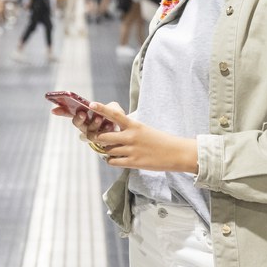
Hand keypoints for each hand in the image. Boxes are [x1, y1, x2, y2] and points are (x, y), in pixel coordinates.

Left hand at [83, 101, 198, 173]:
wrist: (175, 153)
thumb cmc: (159, 139)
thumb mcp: (143, 129)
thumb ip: (128, 128)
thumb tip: (112, 131)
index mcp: (134, 125)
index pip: (115, 114)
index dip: (102, 109)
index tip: (91, 104)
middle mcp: (131, 137)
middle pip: (104, 137)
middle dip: (99, 139)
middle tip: (99, 139)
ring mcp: (132, 150)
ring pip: (108, 150)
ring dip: (106, 150)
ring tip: (112, 150)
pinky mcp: (134, 163)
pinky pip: (113, 162)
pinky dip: (111, 160)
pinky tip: (115, 159)